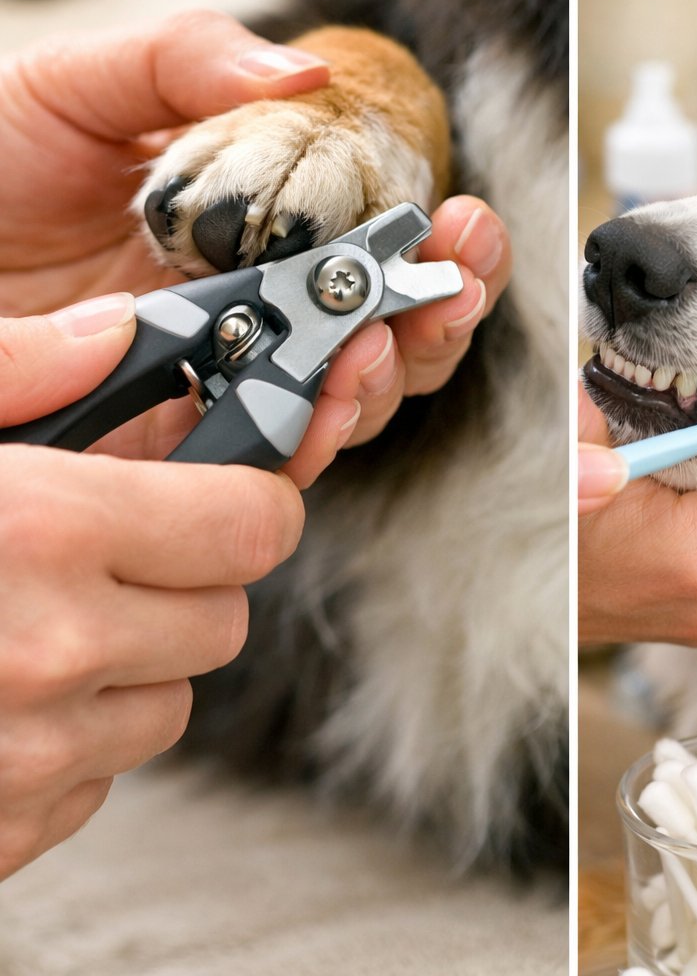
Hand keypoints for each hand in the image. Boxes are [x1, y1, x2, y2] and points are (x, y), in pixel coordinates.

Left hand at [0, 13, 511, 482]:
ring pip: (336, 406)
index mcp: (243, 226)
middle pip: (377, 336)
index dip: (434, 245)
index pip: (368, 249)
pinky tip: (323, 395)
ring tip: (378, 336)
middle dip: (438, 313)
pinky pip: (259, 462)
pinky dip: (309, 437)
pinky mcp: (162, 451)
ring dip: (384, 377)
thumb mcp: (79, 85)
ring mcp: (206, 384)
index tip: (460, 223)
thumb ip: (188, 63)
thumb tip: (304, 71)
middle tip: (454, 276)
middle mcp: (242, 312)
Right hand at [0, 304, 304, 880]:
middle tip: (108, 546)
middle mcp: (50, 656)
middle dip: (186, 577)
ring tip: (28, 617)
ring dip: (125, 665)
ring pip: (163, 707)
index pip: (251, 525)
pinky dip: (63, 743)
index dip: (245, 497)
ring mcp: (21, 765)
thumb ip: (18, 363)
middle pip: (222, 619)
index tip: (219, 487)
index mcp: (43, 531)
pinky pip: (89, 787)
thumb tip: (116, 332)